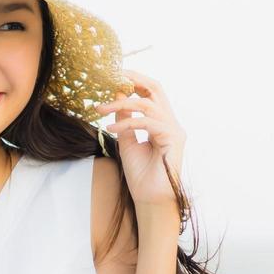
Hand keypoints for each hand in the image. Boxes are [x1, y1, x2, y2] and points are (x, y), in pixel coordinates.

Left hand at [94, 69, 186, 211]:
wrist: (149, 198)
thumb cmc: (140, 174)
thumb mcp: (126, 140)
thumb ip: (124, 119)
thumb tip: (118, 97)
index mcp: (161, 122)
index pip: (150, 93)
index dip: (134, 82)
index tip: (113, 76)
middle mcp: (170, 122)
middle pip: (156, 88)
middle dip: (135, 78)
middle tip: (113, 75)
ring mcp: (174, 130)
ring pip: (147, 104)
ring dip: (120, 104)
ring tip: (100, 109)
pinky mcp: (173, 138)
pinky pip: (147, 122)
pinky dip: (127, 123)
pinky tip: (111, 129)